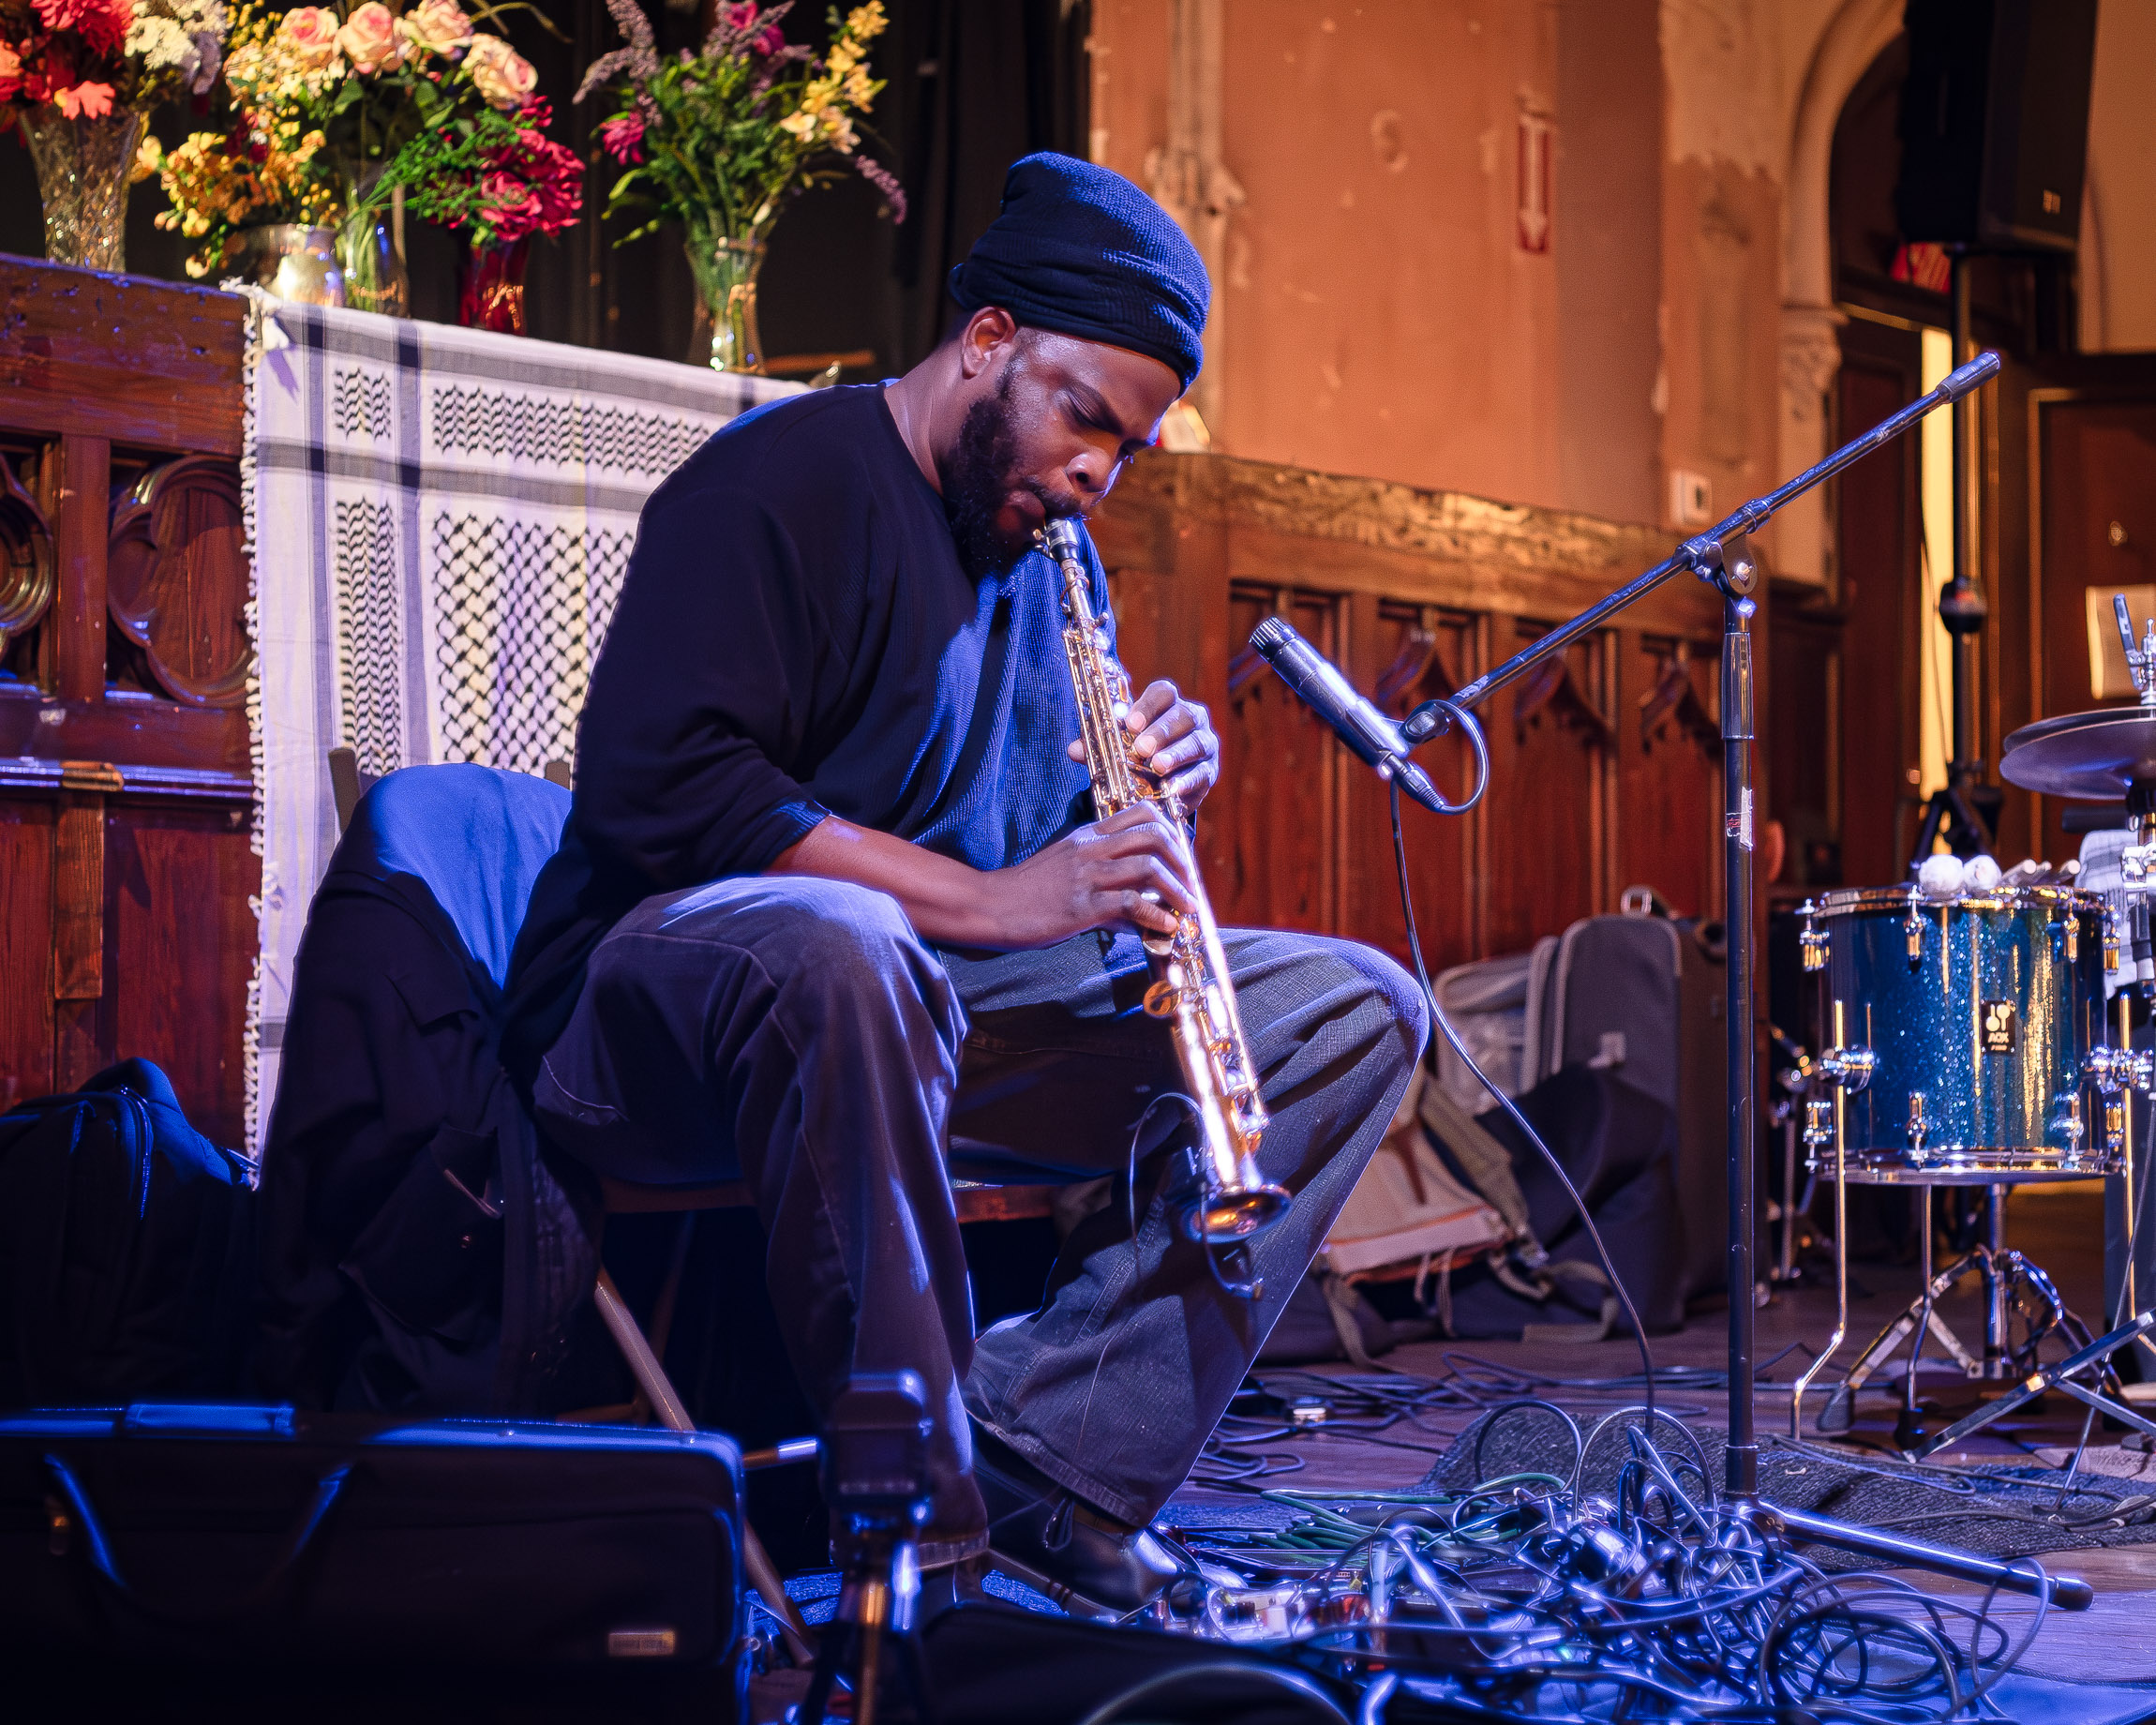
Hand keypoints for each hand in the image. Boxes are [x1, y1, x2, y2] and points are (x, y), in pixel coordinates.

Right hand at [981, 803, 1195, 944]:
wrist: (990, 906)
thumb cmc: (1027, 893)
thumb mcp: (1066, 872)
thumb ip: (1104, 883)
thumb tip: (1139, 910)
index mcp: (1088, 835)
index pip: (1140, 812)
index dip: (1171, 830)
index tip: (1181, 856)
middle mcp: (1091, 849)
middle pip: (1153, 834)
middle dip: (1182, 859)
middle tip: (1191, 883)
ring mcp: (1086, 875)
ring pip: (1148, 866)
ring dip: (1177, 889)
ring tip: (1188, 908)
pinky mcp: (1081, 905)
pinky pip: (1130, 903)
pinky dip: (1156, 915)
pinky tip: (1165, 927)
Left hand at [1067, 679, 1219, 809]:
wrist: (1164, 784)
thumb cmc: (1140, 755)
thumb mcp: (1120, 746)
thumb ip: (1100, 745)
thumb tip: (1074, 749)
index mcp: (1169, 704)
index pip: (1164, 693)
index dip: (1147, 705)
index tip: (1130, 723)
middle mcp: (1192, 719)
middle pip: (1183, 715)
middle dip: (1161, 731)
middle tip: (1141, 748)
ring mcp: (1204, 744)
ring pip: (1196, 743)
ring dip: (1176, 754)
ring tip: (1157, 766)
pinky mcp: (1209, 772)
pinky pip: (1201, 774)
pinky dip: (1186, 781)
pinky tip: (1172, 789)